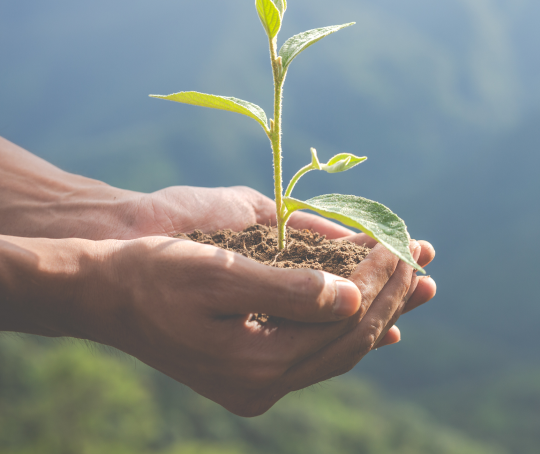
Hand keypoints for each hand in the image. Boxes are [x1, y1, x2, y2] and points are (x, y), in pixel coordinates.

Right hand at [75, 234, 432, 415]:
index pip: (344, 322)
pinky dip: (347, 329)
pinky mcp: (250, 370)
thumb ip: (287, 290)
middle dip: (390, 296)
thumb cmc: (156, 273)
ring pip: (337, 348)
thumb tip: (352, 296)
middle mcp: (262, 384)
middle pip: (349, 340)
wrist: (107, 294)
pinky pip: (315, 352)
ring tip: (413, 283)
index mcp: (256, 363)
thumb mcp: (219, 274)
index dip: (379, 280)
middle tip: (421, 258)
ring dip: (377, 311)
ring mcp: (256, 383)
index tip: (402, 243)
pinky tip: (373, 320)